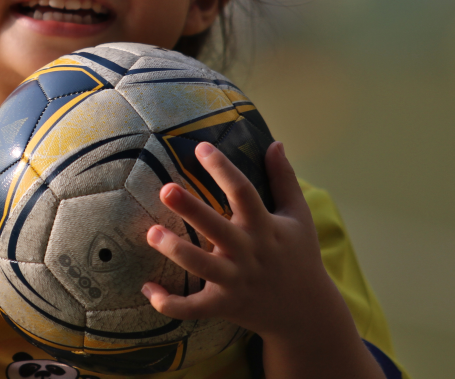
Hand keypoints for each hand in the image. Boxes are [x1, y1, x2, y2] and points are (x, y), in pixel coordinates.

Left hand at [142, 142, 385, 378]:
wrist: (307, 313)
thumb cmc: (299, 256)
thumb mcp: (299, 216)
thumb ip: (284, 179)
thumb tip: (275, 143)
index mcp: (265, 227)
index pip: (244, 192)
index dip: (223, 169)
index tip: (202, 147)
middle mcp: (249, 252)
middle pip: (217, 228)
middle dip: (191, 209)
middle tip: (165, 189)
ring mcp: (236, 281)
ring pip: (202, 267)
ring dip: (176, 251)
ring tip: (151, 232)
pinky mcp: (225, 305)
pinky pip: (193, 308)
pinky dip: (169, 303)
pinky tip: (147, 288)